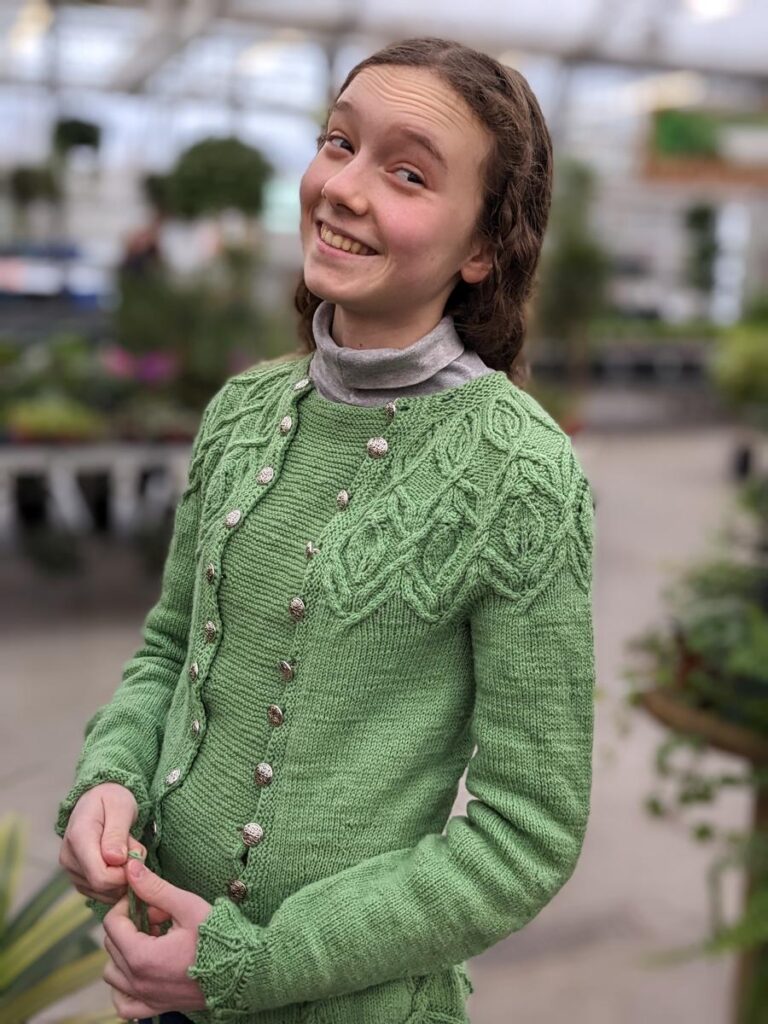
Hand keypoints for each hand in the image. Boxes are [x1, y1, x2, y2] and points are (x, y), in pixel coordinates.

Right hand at [58, 782, 145, 904]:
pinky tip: (119, 860)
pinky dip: (115, 881)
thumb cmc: (112, 799)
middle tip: (134, 848)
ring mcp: (70, 869)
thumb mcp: (121, 807)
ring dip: (122, 876)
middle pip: (102, 886)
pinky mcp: (77, 877)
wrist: (98, 799)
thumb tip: (115, 860)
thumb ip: (117, 833)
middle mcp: (69, 857)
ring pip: (103, 892)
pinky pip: (100, 892)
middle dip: (126, 873)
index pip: (101, 876)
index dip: (124, 874)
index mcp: (79, 838)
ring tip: (126, 850)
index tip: (136, 855)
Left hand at [102, 856, 211, 1018]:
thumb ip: (156, 889)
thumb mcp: (187, 906)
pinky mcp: (155, 1007)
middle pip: (112, 946)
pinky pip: (124, 1003)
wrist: (242, 970)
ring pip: (113, 974)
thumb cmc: (218, 937)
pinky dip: (125, 988)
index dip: (126, 905)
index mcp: (142, 956)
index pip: (112, 924)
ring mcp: (145, 998)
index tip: (146, 899)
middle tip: (159, 915)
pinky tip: (142, 971)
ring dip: (125, 954)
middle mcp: (137, 981)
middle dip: (131, 925)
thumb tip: (130, 869)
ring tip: (153, 941)